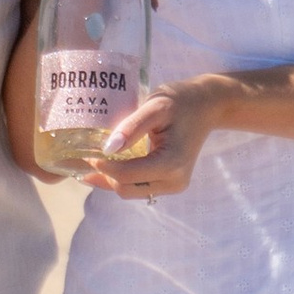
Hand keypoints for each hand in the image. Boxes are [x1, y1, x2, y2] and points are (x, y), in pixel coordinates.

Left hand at [82, 82, 216, 199]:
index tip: (86, 152)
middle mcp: (174, 181)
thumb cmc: (181, 101)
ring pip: (130, 191)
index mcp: (171, 164)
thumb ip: (131, 127)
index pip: (125, 175)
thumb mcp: (155, 106)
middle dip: (104, 175)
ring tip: (95, 159)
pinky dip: (123, 177)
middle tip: (86, 156)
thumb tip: (107, 148)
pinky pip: (139, 187)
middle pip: (125, 189)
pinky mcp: (171, 183)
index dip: (102, 166)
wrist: (206, 106)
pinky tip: (111, 162)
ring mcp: (174, 185)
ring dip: (112, 178)